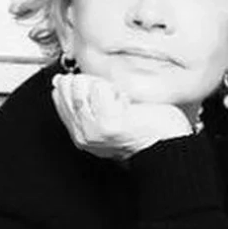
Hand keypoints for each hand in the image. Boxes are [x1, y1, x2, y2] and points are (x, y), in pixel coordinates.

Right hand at [51, 72, 193, 160]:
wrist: (168, 147)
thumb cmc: (146, 130)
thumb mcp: (107, 114)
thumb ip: (84, 99)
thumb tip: (61, 80)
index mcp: (79, 133)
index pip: (59, 95)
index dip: (82, 84)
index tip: (103, 92)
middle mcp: (82, 135)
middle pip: (69, 87)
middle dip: (94, 83)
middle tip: (116, 101)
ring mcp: (93, 131)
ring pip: (82, 85)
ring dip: (107, 86)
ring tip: (123, 105)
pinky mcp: (108, 125)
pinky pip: (100, 88)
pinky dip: (117, 90)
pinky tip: (128, 106)